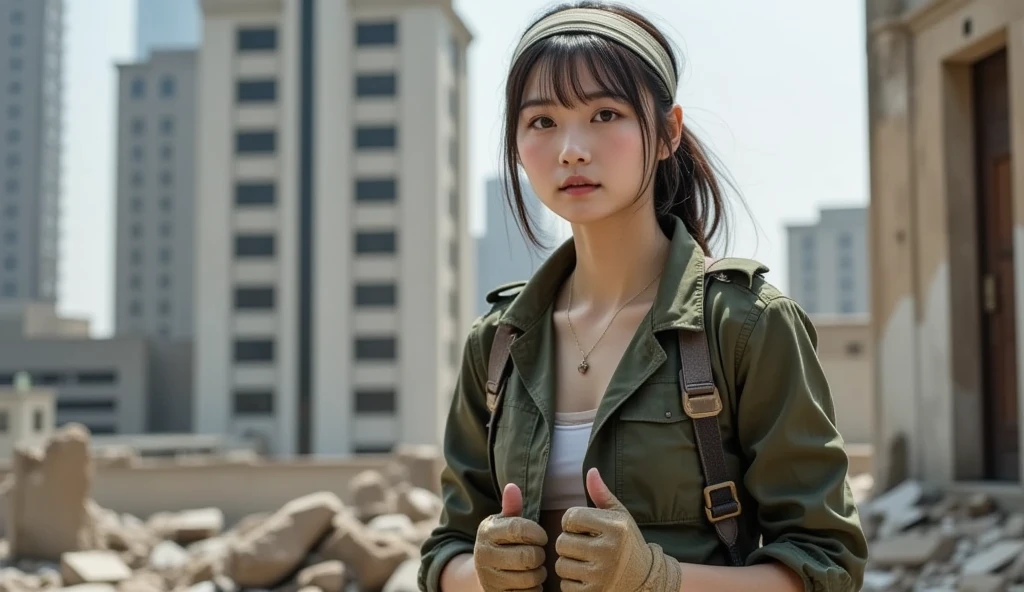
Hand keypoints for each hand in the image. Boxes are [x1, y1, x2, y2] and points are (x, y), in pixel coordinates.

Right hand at [474, 482, 547, 591]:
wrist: (483, 574)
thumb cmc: (502, 542)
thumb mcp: (503, 523)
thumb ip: (511, 506)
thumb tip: (512, 486)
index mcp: (487, 532)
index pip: (518, 529)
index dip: (537, 533)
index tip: (541, 536)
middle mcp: (484, 555)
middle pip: (528, 556)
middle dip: (540, 554)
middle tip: (540, 552)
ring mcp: (490, 579)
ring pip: (530, 577)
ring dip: (539, 573)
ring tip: (536, 566)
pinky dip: (534, 589)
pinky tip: (530, 581)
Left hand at [555, 468, 682, 591]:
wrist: (645, 580)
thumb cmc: (627, 543)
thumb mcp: (620, 517)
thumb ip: (602, 495)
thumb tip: (591, 471)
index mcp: (615, 528)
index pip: (571, 517)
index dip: (571, 522)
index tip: (581, 527)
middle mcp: (609, 551)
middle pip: (562, 542)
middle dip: (568, 543)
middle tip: (582, 545)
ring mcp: (601, 575)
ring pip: (561, 565)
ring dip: (568, 563)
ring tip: (584, 561)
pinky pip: (565, 584)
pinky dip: (571, 581)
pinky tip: (586, 576)